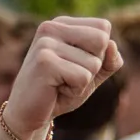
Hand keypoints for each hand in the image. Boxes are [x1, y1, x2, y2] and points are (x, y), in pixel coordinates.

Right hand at [3, 16, 123, 139]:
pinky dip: (75, 90)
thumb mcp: (91, 73)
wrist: (27, 116)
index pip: (103, 28)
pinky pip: (83, 77)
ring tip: (59, 84)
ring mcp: (45, 44)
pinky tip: (55, 91)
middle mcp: (50, 27)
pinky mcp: (44, 63)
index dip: (98, 53)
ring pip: (94, 62)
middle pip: (102, 40)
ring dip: (83, 81)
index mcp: (60, 24)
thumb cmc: (59, 92)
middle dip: (93, 65)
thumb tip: (112, 44)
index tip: (73, 64)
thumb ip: (109, 59)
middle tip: (68, 76)